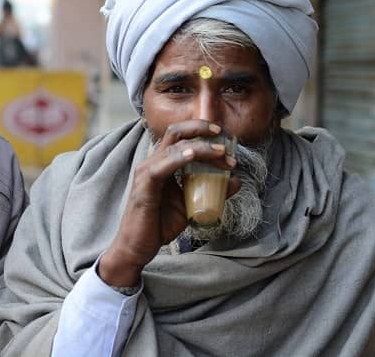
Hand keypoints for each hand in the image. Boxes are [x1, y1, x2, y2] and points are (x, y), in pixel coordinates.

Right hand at [98, 120, 239, 287]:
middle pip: (175, 132)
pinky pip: (161, 166)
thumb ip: (210, 190)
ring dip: (201, 148)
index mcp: (162, 163)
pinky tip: (193, 155)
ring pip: (174, 147)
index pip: (180, 136)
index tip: (223, 134)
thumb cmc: (160, 225)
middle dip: (200, 127)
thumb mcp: (191, 204)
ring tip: (221, 153)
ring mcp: (147, 173)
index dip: (200, 130)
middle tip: (222, 133)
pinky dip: (179, 158)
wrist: (138, 247)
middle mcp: (153, 162)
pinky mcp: (144, 187)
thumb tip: (236, 180)